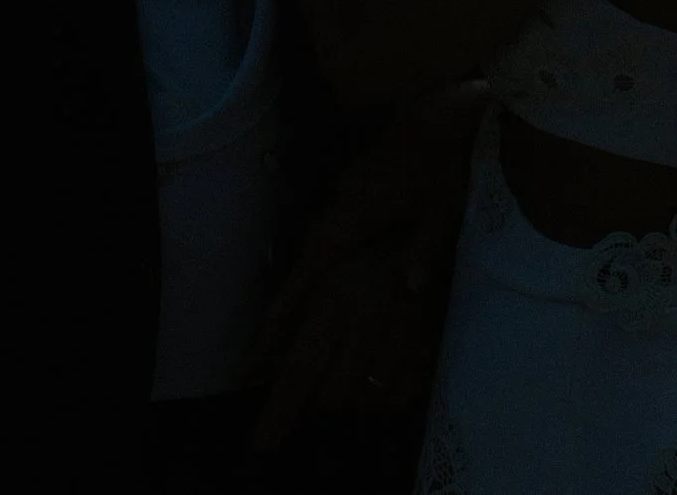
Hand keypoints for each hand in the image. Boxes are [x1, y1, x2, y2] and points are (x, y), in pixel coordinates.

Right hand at [250, 84, 485, 449]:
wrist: (437, 109)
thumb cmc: (442, 158)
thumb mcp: (443, 205)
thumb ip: (424, 247)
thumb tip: (408, 292)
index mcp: (361, 207)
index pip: (320, 255)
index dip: (295, 291)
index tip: (270, 323)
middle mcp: (343, 199)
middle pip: (309, 250)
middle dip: (290, 290)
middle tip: (267, 333)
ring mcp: (346, 187)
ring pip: (316, 236)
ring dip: (303, 272)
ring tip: (285, 314)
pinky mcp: (354, 182)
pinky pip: (329, 224)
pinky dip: (319, 252)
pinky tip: (320, 270)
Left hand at [251, 244, 434, 449]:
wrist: (420, 233)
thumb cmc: (356, 251)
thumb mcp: (311, 274)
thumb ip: (278, 323)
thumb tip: (246, 373)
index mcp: (334, 302)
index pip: (300, 368)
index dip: (279, 411)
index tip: (261, 445)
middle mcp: (370, 324)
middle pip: (333, 394)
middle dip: (315, 400)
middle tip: (315, 382)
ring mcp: (405, 339)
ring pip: (366, 402)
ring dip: (347, 400)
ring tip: (344, 374)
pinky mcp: (430, 347)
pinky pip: (400, 400)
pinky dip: (381, 401)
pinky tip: (373, 380)